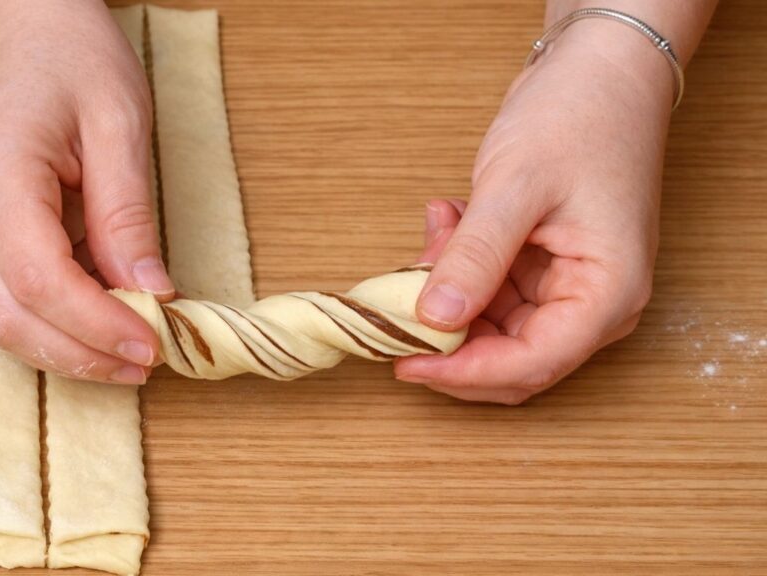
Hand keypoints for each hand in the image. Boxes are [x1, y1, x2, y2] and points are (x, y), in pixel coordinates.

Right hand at [0, 0, 172, 383]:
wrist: (29, 28)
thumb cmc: (75, 57)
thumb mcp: (120, 123)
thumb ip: (128, 213)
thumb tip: (151, 293)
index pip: (37, 277)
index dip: (95, 323)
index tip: (151, 344)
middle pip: (9, 315)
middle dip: (80, 353)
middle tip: (146, 362)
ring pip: (2, 318)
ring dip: (67, 349)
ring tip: (130, 353)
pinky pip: (10, 297)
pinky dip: (57, 323)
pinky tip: (104, 323)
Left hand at [395, 20, 675, 403]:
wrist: (599, 72)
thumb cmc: (577, 118)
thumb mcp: (516, 187)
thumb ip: (476, 256)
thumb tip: (434, 319)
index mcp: (607, 295)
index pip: (530, 365)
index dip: (462, 374)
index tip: (404, 364)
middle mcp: (593, 304)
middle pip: (509, 360)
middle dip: (447, 339)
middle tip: (397, 307)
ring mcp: (566, 288)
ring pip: (491, 329)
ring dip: (447, 295)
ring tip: (433, 236)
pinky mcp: (542, 269)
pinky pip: (489, 293)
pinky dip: (456, 268)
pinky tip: (445, 222)